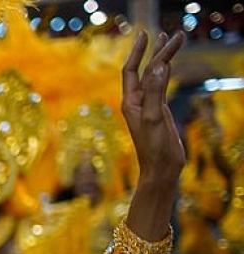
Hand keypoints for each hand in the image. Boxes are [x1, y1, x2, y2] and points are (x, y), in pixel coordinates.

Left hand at [122, 30, 185, 187]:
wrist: (160, 168)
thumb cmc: (153, 147)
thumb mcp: (154, 117)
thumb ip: (155, 92)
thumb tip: (158, 67)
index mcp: (130, 102)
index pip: (130, 70)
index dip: (137, 52)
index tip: (145, 35)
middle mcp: (137, 101)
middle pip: (146, 70)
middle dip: (158, 51)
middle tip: (173, 34)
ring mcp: (149, 105)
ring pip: (155, 76)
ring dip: (163, 58)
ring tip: (173, 40)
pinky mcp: (159, 111)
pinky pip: (161, 86)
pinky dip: (166, 72)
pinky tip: (169, 63)